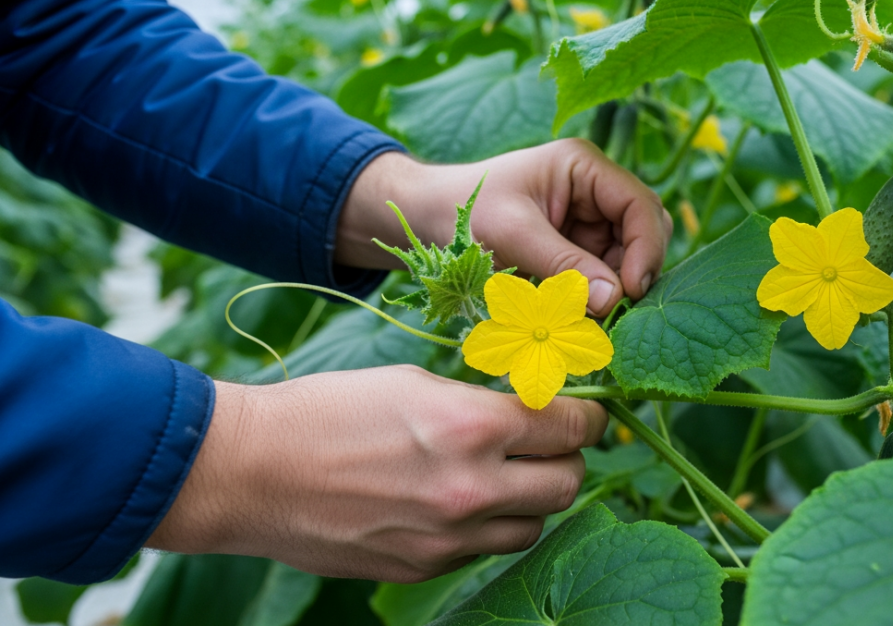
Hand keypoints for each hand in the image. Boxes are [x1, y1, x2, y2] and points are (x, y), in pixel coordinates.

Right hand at [147, 366, 607, 581]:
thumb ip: (483, 402)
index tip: (582, 410)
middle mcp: (471, 489)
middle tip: (553, 443)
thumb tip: (535, 407)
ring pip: (536, 526)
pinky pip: (487, 549)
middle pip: (568, 483)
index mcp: (472, 427)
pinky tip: (466, 501)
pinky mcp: (423, 567)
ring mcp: (449, 537)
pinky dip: (491, 525)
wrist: (251, 472)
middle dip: (569, 459)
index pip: (571, 427)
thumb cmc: (329, 410)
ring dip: (535, 499)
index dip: (585, 415)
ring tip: (511, 475)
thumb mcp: (416, 381)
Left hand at [336, 141, 671, 315]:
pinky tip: (572, 317)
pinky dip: (591, 300)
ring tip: (583, 319)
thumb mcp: (513, 235)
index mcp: (584, 167)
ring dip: (611, 291)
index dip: (645, 249)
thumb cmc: (461, 211)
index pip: (640, 206)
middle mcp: (594, 191)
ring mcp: (586, 221)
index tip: (630, 291)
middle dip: (631, 272)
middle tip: (611, 312)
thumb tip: (614, 299)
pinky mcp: (574, 249)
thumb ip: (565, 265)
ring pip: (624, 261)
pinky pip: (599, 278)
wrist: (423, 220)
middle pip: (642, 234)